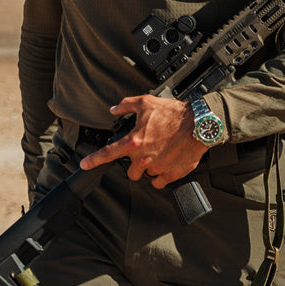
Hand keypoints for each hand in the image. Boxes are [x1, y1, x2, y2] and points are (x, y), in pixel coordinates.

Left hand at [79, 95, 210, 186]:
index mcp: (134, 141)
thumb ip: (126, 106)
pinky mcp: (172, 174)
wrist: (199, 124)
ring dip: (149, 167)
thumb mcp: (146, 103)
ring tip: (160, 154)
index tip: (85, 165)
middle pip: (131, 172)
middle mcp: (144, 158)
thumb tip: (115, 109)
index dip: (93, 160)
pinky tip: (166, 164)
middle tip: (144, 153)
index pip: (107, 154)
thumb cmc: (175, 114)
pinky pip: (159, 182)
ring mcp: (158, 168)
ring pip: (147, 175)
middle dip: (135, 164)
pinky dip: (161, 176)